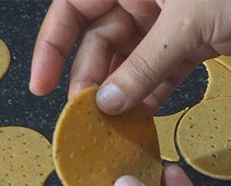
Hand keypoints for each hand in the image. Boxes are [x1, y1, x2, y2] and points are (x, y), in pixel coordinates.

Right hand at [30, 0, 230, 112]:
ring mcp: (165, 24)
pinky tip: (139, 121)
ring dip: (120, 95)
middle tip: (86, 120)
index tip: (40, 85)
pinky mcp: (189, 44)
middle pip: (101, 43)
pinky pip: (160, 73)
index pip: (72, 9)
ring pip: (130, 63)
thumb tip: (105, 102)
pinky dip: (150, 96)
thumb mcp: (184, 22)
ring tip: (109, 129)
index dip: (52, 46)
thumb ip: (143, 64)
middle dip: (91, 81)